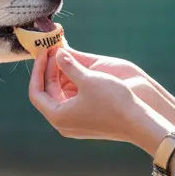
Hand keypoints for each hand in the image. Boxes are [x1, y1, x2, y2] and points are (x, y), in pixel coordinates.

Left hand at [29, 47, 174, 155]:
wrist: (138, 122)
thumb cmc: (113, 101)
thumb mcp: (87, 79)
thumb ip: (68, 65)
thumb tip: (57, 53)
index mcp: (57, 116)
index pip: (36, 92)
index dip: (38, 70)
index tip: (44, 54)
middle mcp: (63, 123)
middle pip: (48, 93)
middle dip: (50, 71)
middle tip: (55, 51)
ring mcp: (74, 124)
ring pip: (60, 96)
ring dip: (61, 77)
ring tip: (66, 57)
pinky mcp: (86, 122)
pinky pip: (72, 101)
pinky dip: (72, 85)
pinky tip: (77, 70)